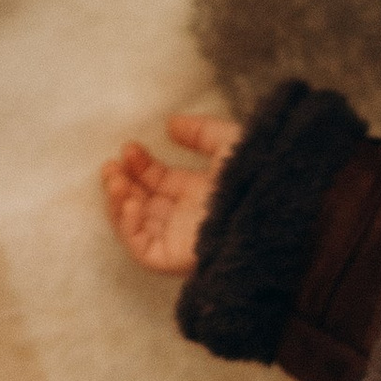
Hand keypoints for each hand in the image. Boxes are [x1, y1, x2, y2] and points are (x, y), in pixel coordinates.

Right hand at [102, 113, 242, 276]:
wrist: (269, 205)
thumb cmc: (256, 173)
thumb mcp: (229, 142)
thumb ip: (201, 132)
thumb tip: (171, 123)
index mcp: (200, 192)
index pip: (160, 181)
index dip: (141, 165)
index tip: (129, 148)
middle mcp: (187, 216)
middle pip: (144, 202)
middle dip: (122, 182)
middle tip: (111, 166)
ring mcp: (180, 237)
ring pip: (136, 225)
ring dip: (119, 201)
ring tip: (116, 180)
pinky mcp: (174, 257)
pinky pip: (142, 247)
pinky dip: (129, 226)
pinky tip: (131, 201)